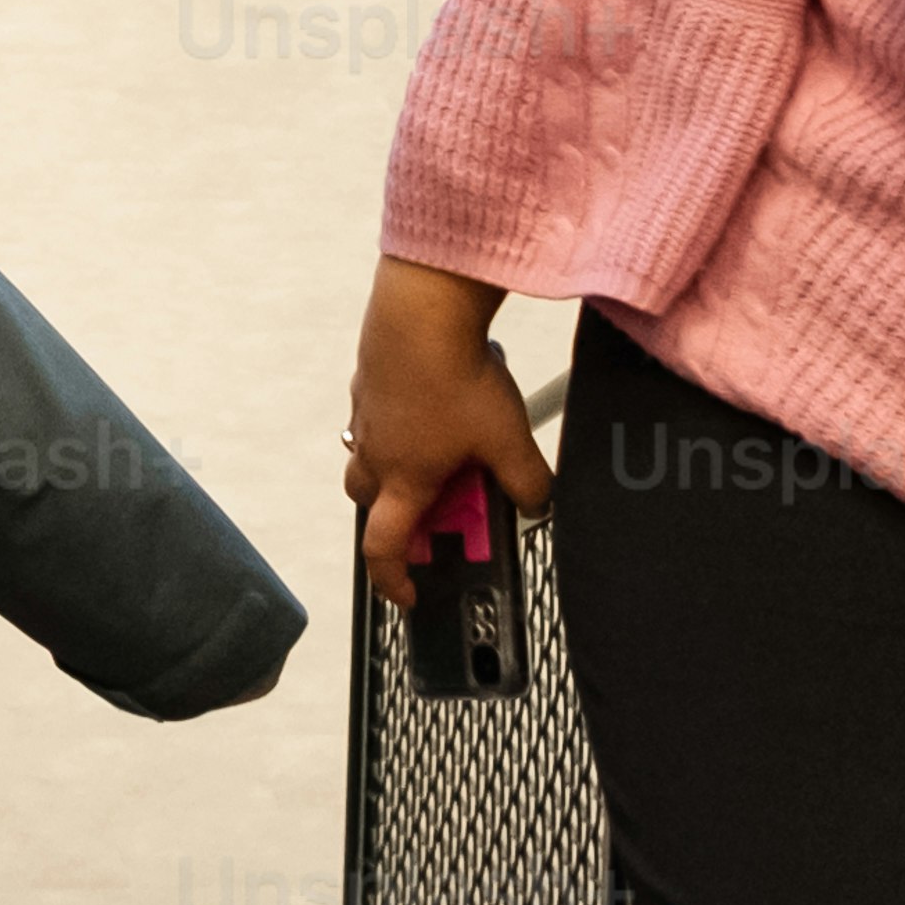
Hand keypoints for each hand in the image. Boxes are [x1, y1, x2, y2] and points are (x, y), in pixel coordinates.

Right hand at [343, 256, 550, 563]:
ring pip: (366, 453)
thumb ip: (527, 481)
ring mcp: (366, 413)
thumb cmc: (455, 376)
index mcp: (404, 478)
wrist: (421, 311)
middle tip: (426, 510)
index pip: (384, 546)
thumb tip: (538, 503)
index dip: (392, 579)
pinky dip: (395, 419)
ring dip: (391, 463)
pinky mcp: (368, 378)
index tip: (406, 593)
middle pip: (366, 500)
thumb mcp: (507, 437)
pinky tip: (430, 400)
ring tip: (434, 450)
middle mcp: (376, 450)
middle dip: (389, 513)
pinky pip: (374, 412)